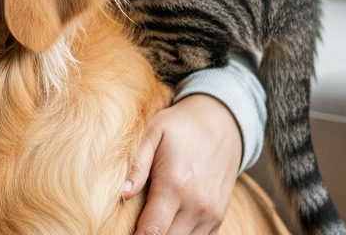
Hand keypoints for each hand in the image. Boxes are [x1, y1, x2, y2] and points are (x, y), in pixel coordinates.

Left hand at [123, 94, 241, 234]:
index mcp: (174, 186)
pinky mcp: (219, 216)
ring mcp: (211, 213)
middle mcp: (196, 205)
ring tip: (152, 220)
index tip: (123, 231)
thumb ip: (137, 165)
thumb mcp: (153, 133)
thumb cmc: (180, 126)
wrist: (221, 122)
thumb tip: (124, 194)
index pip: (152, 232)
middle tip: (134, 224)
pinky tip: (169, 222)